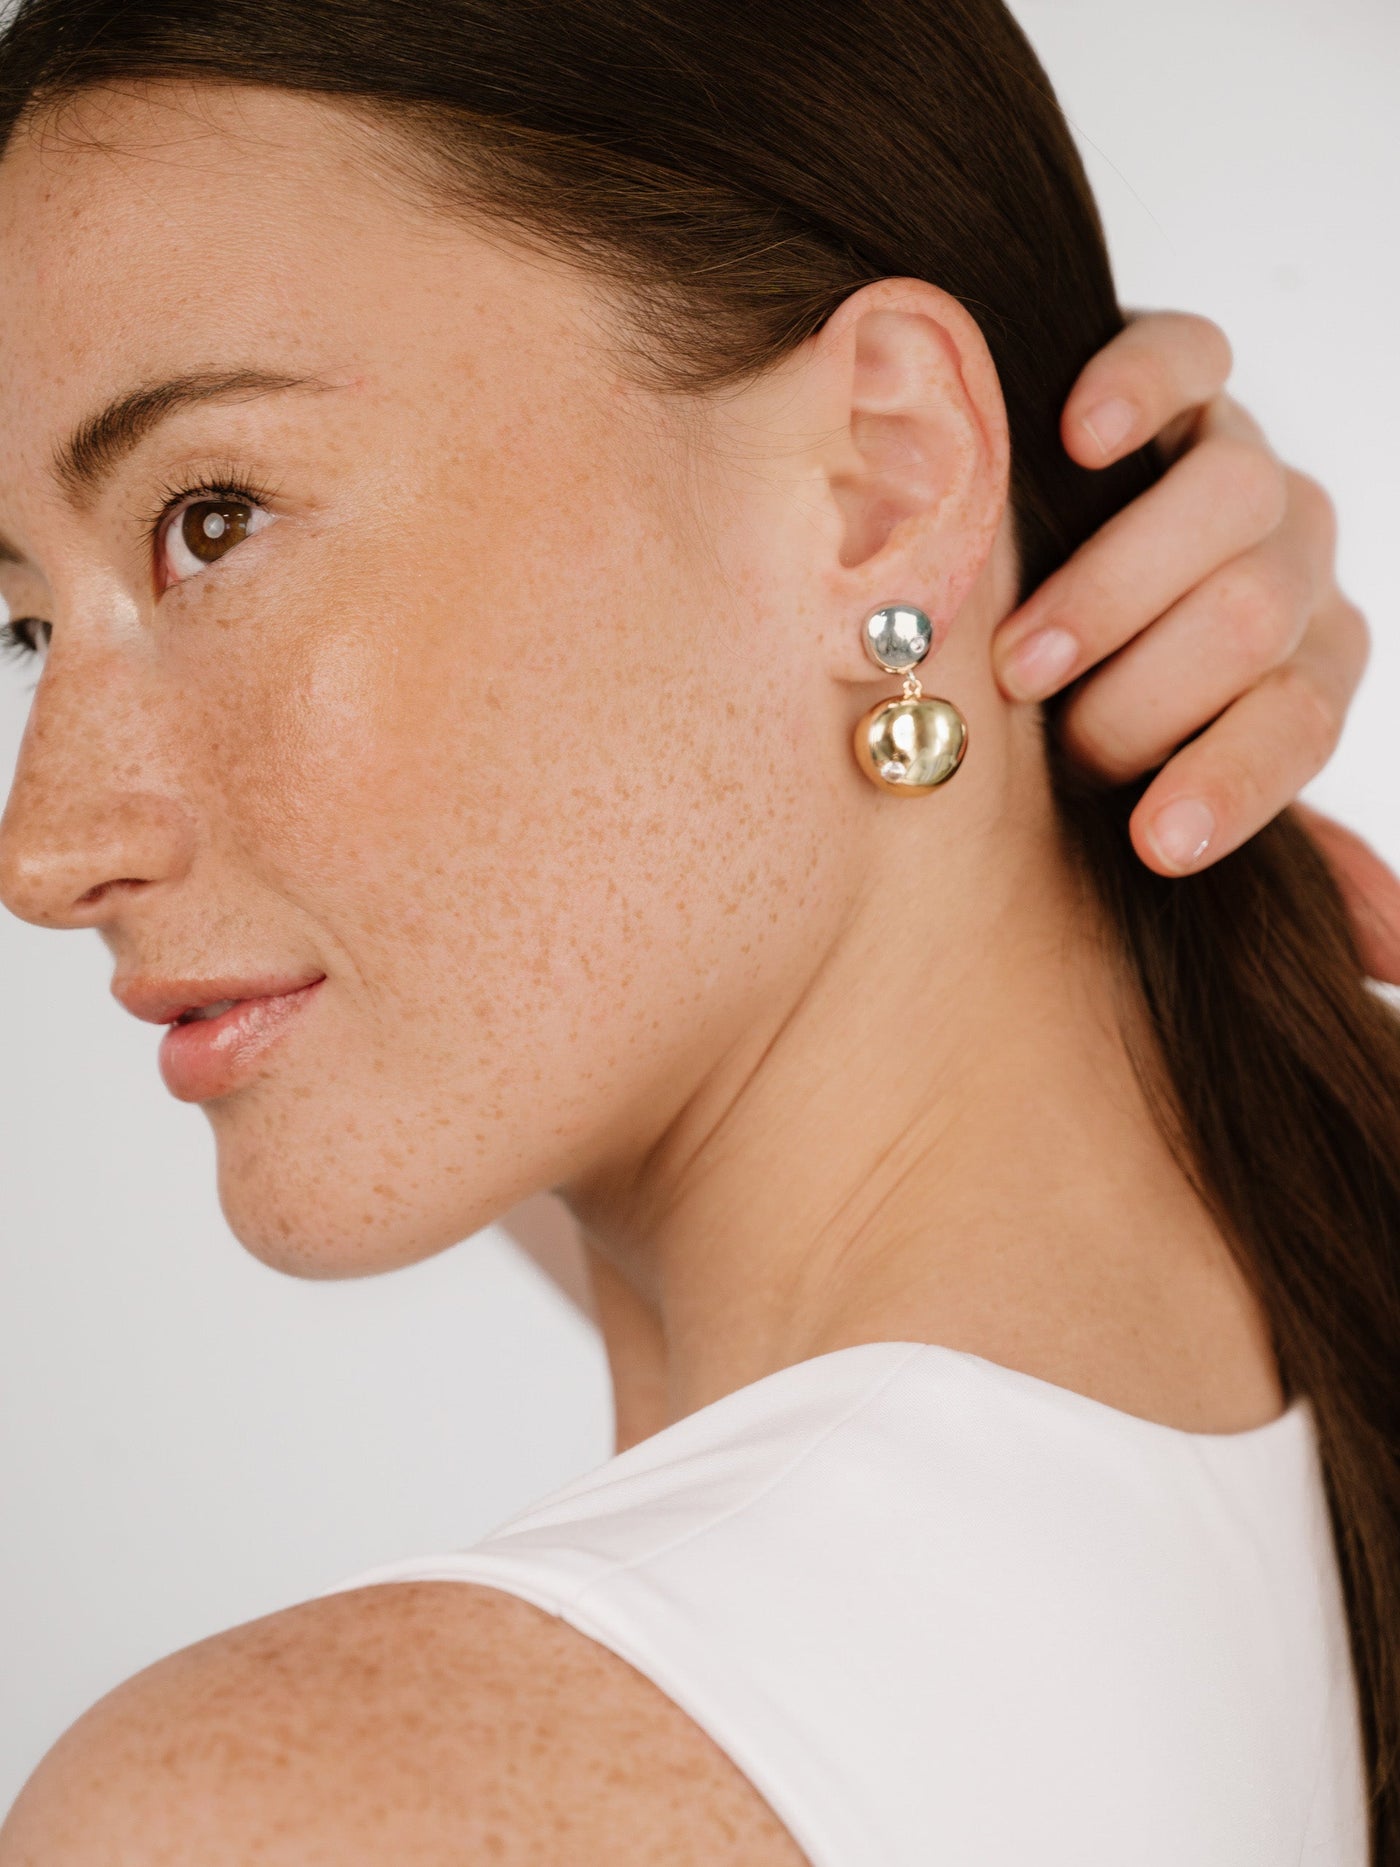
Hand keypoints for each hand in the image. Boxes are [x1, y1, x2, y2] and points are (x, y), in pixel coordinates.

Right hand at [991, 311, 1399, 981]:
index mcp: (1300, 672)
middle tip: (1060, 740)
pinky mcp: (1178, 379)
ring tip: (1027, 655)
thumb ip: (1283, 860)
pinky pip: (1183, 359)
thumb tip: (1397, 958)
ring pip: (1228, 500)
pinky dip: (1135, 393)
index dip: (1233, 788)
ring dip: (1119, 591)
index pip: (1296, 725)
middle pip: (1253, 617)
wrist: (1038, 566)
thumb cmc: (1103, 708)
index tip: (1153, 844)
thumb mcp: (1179, 792)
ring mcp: (1236, 463)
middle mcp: (1286, 565)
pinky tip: (1076, 443)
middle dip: (1150, 698)